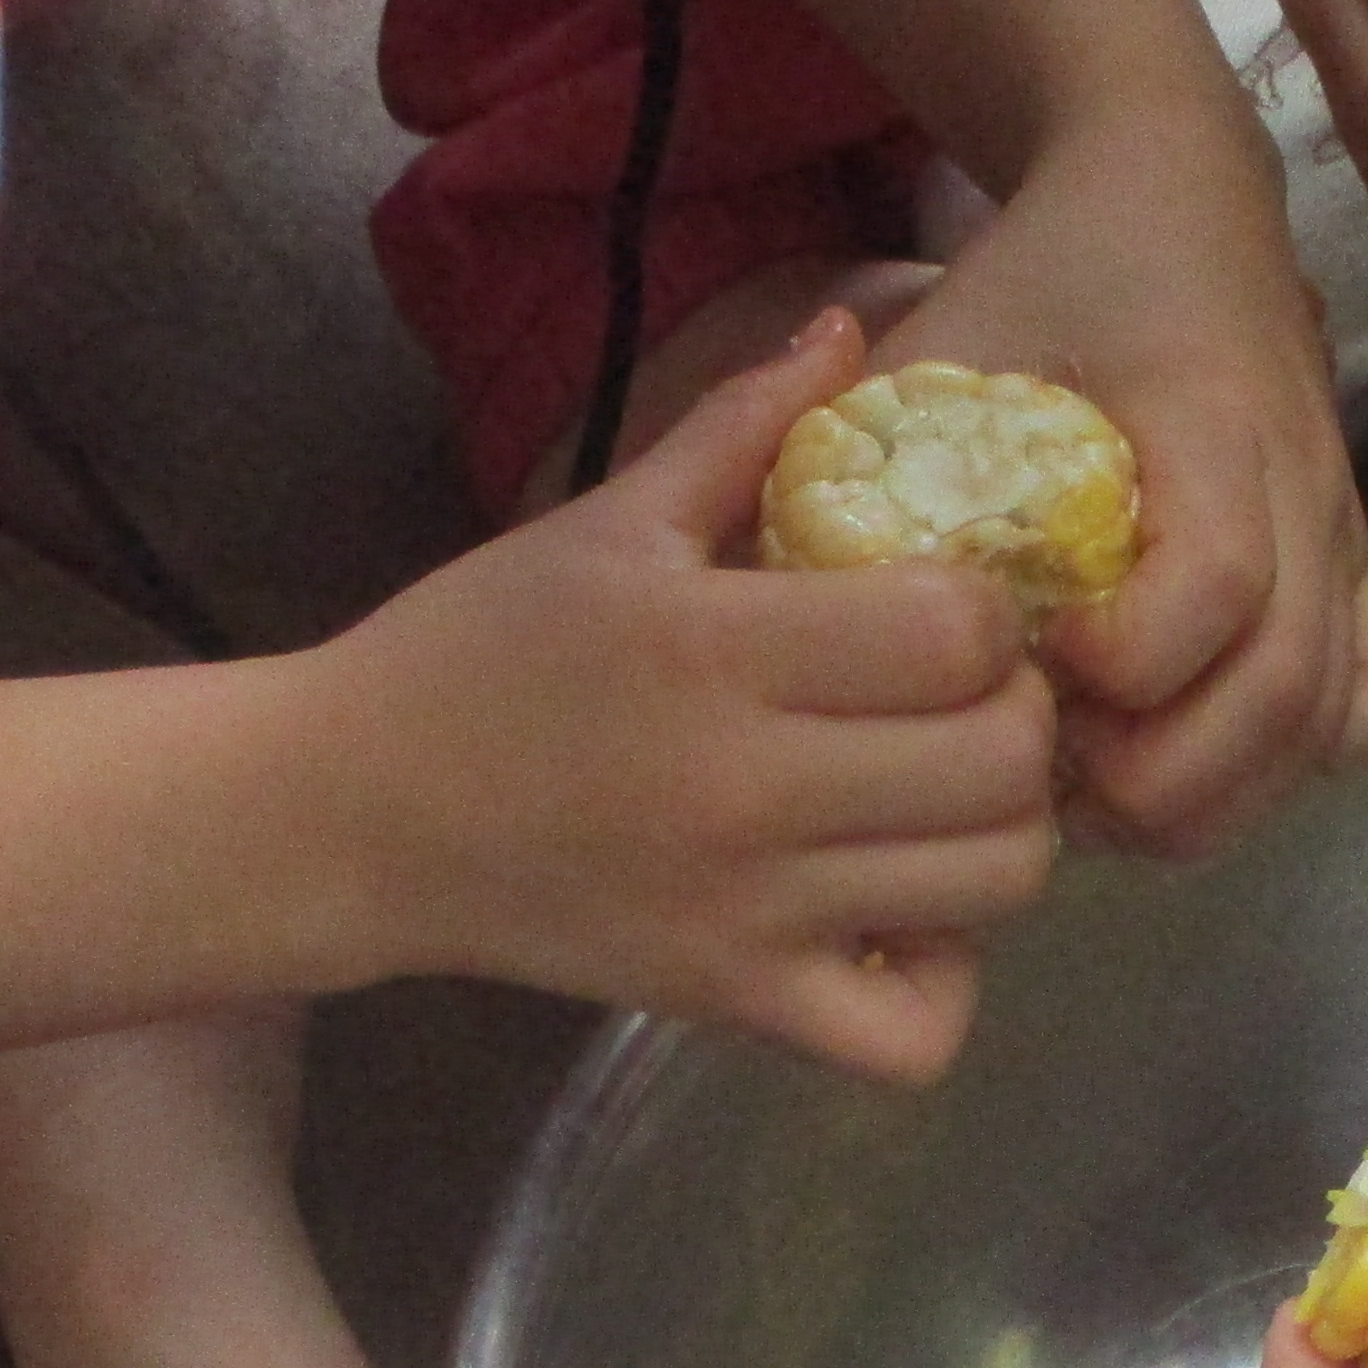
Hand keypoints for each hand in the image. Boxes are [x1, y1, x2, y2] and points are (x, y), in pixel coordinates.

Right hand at [314, 311, 1061, 1081]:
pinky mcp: (731, 1003)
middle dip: (1017, 716)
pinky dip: (941, 986)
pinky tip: (902, 919)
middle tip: (966, 700)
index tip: (950, 606)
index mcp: (714, 648)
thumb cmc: (479, 651)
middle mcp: (745, 790)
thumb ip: (742, 425)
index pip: (957, 632)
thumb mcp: (605, 520)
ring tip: (946, 797)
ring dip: (1001, 835)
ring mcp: (745, 913)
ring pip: (992, 890)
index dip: (989, 611)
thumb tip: (853, 329)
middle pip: (1002, 763)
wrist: (350, 815)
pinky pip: (911, 1038)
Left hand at [901, 111, 1367, 855]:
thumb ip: (868, 466)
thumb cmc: (1040, 285)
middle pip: (1285, 689)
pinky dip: (1301, 758)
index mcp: (1205, 410)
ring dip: (1217, 793)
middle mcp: (1303, 479)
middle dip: (1166, 778)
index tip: (1048, 676)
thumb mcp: (940, 349)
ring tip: (1102, 794)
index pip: (1221, 577)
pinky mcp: (1361, 567)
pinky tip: (1198, 759)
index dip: (1139, 662)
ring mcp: (1346, 533)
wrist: (1169, 205)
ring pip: (1334, 718)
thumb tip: (790, 614)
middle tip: (1055, 784)